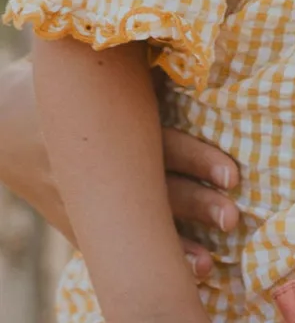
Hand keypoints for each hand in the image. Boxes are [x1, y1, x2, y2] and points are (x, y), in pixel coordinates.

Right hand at [0, 59, 239, 278]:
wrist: (3, 120)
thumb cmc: (69, 83)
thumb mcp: (103, 72)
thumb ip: (146, 75)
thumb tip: (197, 58)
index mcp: (109, 124)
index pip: (162, 145)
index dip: (199, 160)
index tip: (233, 176)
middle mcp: (93, 165)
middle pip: (153, 188)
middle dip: (195, 206)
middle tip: (232, 218)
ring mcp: (77, 197)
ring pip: (131, 224)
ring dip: (170, 245)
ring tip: (206, 264)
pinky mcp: (68, 218)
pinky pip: (105, 243)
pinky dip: (134, 260)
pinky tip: (162, 275)